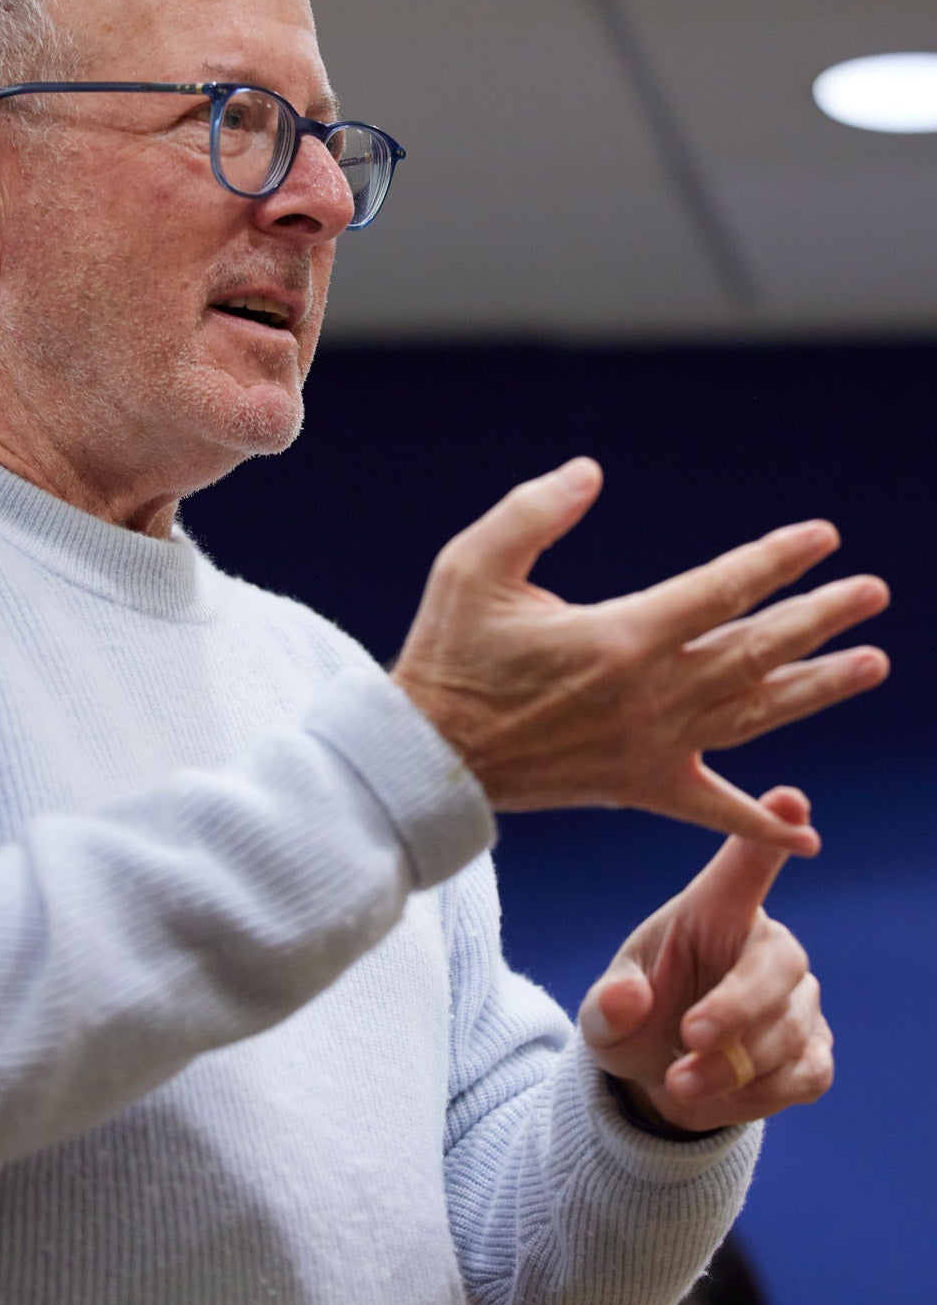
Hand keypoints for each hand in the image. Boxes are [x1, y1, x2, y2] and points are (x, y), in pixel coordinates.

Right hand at [392, 458, 888, 849]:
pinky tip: (808, 833)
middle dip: (821, 618)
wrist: (430, 755)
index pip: (722, 590)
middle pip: (756, 651)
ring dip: (818, 689)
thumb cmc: (448, 654)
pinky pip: (712, 808)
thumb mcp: (473, 565)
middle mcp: (650, 696)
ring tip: (872, 664)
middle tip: (873, 593)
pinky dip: (762, 823)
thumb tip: (591, 471)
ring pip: (754, 715)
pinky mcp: (637, 786)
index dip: (777, 561)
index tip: (824, 538)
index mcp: (620, 638)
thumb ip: (533, 511)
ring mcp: (651, 747)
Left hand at [578, 787, 832, 1131]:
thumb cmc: (636, 1018)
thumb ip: (610, 1006)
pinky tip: (716, 1096)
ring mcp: (798, 998)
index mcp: (713, 911)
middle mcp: (764, 944)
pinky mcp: (814, 1049)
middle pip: (777, 964)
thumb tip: (628, 1000)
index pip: (746, 865)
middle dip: (735, 1009)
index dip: (770, 831)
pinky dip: (758, 1096)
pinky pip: (804, 1073)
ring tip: (678, 1084)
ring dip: (732, 1067)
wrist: (661, 1079)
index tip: (790, 799)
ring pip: (788, 1030)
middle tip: (688, 1039)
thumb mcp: (605, 1014)